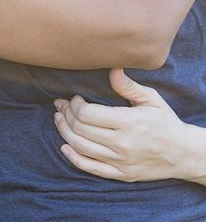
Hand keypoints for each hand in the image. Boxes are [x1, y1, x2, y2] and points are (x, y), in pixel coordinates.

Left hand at [53, 68, 190, 181]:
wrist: (185, 154)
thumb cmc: (165, 122)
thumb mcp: (151, 99)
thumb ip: (128, 85)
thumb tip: (111, 68)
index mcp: (129, 122)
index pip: (87, 114)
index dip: (74, 104)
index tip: (74, 97)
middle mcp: (123, 144)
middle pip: (80, 129)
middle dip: (65, 114)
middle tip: (61, 105)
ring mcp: (122, 162)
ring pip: (81, 147)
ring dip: (64, 131)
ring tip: (59, 119)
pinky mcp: (122, 175)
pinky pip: (91, 169)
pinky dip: (73, 158)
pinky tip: (64, 147)